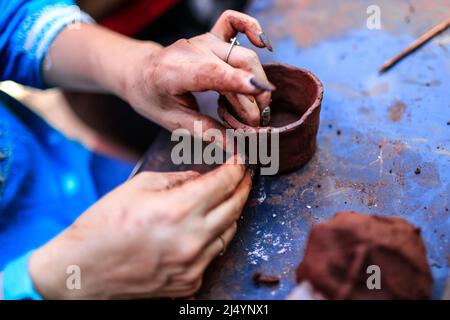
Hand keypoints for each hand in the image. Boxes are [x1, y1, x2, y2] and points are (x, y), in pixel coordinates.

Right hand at [28, 157, 252, 298]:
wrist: (82, 271)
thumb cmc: (103, 226)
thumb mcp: (138, 187)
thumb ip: (176, 179)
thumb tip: (200, 178)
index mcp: (178, 209)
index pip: (224, 183)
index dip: (236, 168)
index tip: (239, 161)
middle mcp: (192, 239)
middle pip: (235, 207)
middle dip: (242, 187)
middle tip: (243, 176)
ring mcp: (193, 265)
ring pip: (229, 232)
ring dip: (230, 213)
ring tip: (224, 200)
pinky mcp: (189, 282)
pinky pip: (212, 255)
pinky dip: (212, 238)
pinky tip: (202, 229)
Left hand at [123, 10, 274, 133]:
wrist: (140, 72)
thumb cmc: (154, 98)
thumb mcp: (174, 122)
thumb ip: (207, 132)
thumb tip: (237, 149)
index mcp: (174, 72)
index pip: (211, 72)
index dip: (236, 81)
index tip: (259, 91)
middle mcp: (191, 50)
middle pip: (238, 65)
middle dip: (254, 97)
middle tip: (252, 124)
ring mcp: (203, 40)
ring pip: (244, 55)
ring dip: (256, 83)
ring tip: (247, 108)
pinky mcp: (211, 36)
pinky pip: (234, 22)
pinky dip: (251, 27)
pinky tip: (262, 44)